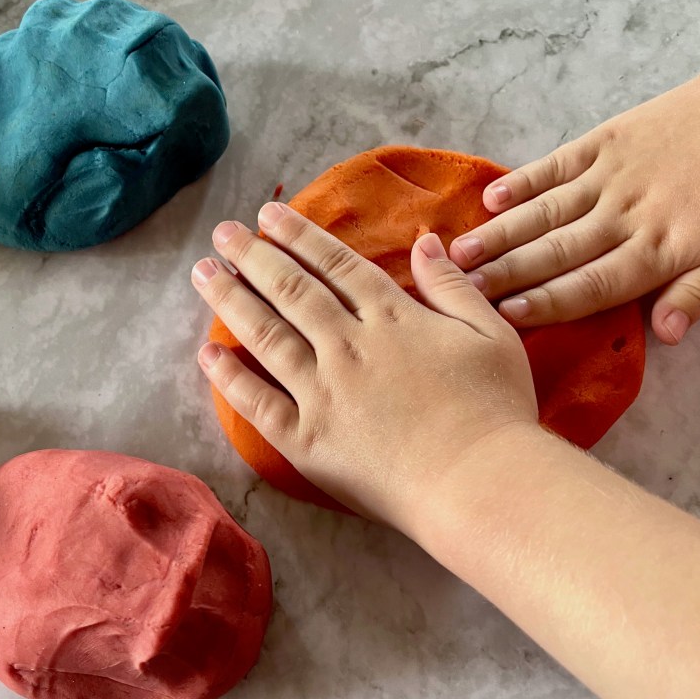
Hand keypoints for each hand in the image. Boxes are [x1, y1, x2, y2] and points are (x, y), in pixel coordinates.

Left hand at [191, 203, 538, 534]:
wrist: (477, 482)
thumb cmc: (496, 411)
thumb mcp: (492, 334)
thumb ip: (452, 287)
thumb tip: (425, 241)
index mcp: (392, 319)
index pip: (335, 265)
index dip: (299, 236)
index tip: (269, 216)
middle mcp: (347, 346)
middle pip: (292, 291)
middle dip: (253, 256)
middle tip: (223, 232)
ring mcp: (321, 393)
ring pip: (266, 335)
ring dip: (231, 299)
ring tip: (203, 273)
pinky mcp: (306, 440)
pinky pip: (257, 403)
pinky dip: (229, 377)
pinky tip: (207, 353)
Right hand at [449, 71, 699, 344]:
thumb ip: (696, 292)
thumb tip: (665, 334)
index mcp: (657, 251)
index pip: (592, 285)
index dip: (547, 302)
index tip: (506, 315)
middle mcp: (626, 217)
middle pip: (558, 252)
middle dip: (507, 273)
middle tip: (462, 290)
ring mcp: (612, 177)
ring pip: (548, 211)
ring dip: (502, 233)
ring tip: (459, 253)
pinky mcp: (605, 141)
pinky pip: (558, 164)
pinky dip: (523, 181)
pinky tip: (491, 199)